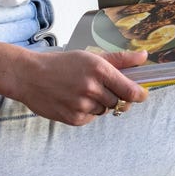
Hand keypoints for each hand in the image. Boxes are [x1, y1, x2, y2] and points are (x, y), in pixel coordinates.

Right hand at [12, 48, 148, 125]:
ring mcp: (82, 105)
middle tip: (101, 87)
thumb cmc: (61, 64)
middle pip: (118, 102)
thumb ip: (120, 59)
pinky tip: (74, 100)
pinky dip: (87, 111)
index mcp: (98, 69)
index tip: (142, 94)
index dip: (139, 94)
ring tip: (82, 92)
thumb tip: (145, 56)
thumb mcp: (90, 57)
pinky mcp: (73, 119)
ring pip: (105, 110)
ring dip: (99, 103)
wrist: (30, 76)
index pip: (130, 90)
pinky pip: (91, 118)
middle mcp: (92, 87)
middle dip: (115, 96)